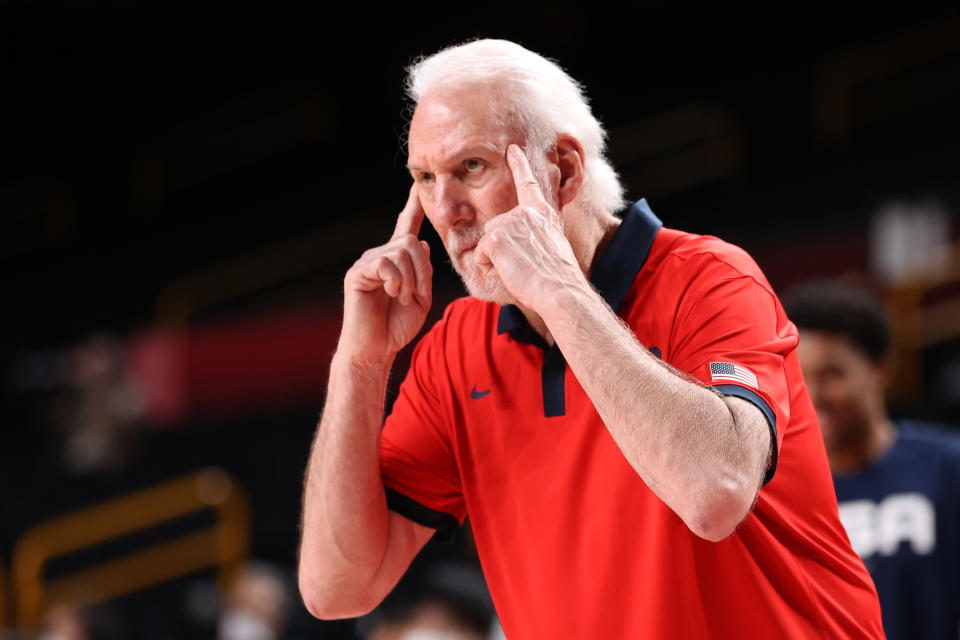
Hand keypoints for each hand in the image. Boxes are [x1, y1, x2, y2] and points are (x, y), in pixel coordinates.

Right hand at [340, 184, 432, 363]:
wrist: (376, 348)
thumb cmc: (397, 326)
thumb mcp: (420, 297)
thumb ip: (423, 271)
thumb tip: (422, 244)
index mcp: (396, 261)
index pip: (405, 228)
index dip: (412, 208)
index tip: (418, 186)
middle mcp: (380, 256)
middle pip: (412, 242)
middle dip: (423, 270)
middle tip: (417, 295)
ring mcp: (367, 262)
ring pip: (402, 252)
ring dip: (411, 280)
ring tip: (403, 299)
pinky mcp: (357, 273)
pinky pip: (386, 264)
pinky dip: (396, 281)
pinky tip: (391, 295)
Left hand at [473, 145, 585, 310]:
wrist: (559, 290)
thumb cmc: (557, 277)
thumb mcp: (552, 246)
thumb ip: (534, 235)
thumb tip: (521, 242)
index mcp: (542, 213)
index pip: (527, 183)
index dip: (519, 164)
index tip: (512, 148)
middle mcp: (525, 212)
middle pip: (495, 227)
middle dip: (500, 249)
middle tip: (525, 265)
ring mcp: (509, 222)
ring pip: (486, 242)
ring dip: (496, 260)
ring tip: (519, 268)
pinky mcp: (496, 237)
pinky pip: (480, 256)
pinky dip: (490, 268)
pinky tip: (510, 271)